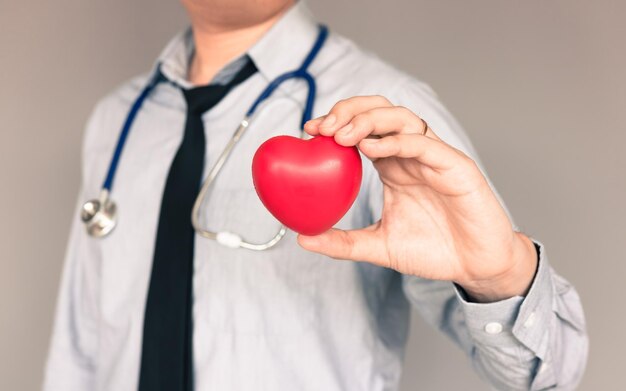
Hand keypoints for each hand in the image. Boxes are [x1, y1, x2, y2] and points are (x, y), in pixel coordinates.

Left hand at [298, 96, 537, 301]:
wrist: (476, 266)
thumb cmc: (434, 251)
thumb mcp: (379, 246)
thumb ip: (344, 242)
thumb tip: (303, 238)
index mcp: (393, 166)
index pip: (362, 130)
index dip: (335, 123)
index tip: (308, 130)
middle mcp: (411, 155)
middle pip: (379, 112)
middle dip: (348, 110)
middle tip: (322, 127)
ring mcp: (433, 157)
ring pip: (401, 118)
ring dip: (368, 119)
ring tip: (342, 135)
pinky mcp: (455, 166)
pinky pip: (424, 143)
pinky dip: (396, 140)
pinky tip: (370, 148)